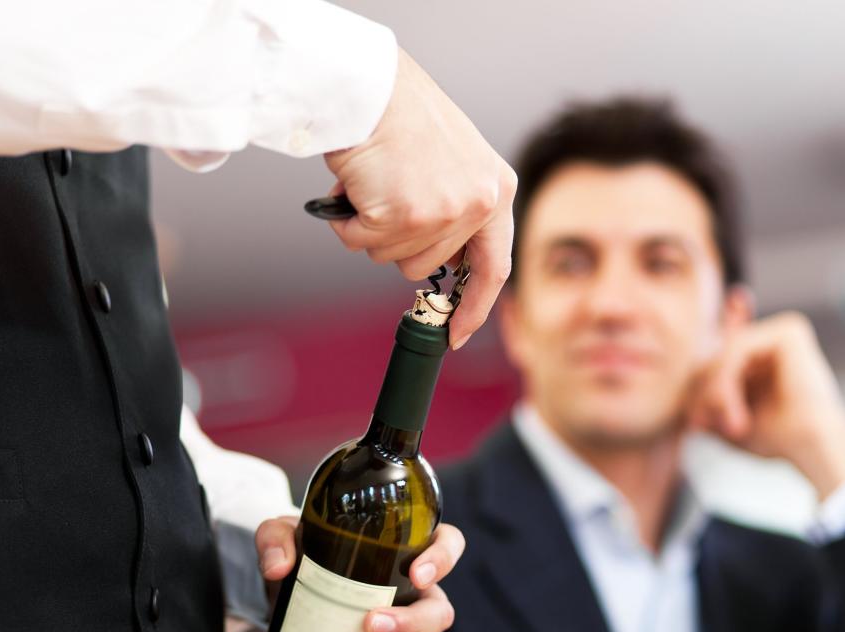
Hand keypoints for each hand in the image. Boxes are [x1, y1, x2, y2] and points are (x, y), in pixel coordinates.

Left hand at [256, 516, 463, 631]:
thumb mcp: (283, 538)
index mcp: (403, 553)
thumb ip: (276, 540)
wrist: (287, 603)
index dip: (443, 558)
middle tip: (371, 625)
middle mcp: (415, 593)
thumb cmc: (302, 560)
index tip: (417, 573)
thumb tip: (279, 569)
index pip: (448, 544)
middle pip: (439, 609)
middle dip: (410, 622)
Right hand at [323, 48, 516, 350]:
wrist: (370, 85)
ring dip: (370, 228)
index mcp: (497, 191)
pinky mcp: (403, 215)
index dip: (474, 306)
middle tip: (386, 199)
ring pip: (390, 258)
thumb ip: (459, 209)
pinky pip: (361, 242)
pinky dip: (347, 220)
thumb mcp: (456, 163)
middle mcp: (478, 204)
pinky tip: (355, 185)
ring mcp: (442, 212)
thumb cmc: (404, 117)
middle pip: (425, 266)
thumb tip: (441, 264)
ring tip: (373, 183)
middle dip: (395, 242)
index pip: (494, 267)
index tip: (456, 333)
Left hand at [686, 312, 844, 498]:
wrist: (812, 448)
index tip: (696, 405)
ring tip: (729, 427)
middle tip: (701, 426)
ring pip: (724, 351)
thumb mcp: (729, 419)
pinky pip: (737, 349)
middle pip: (718, 351)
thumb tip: (686, 414)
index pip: (722, 349)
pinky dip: (726, 383)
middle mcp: (778, 336)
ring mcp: (785, 330)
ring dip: (715, 392)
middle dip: (705, 391)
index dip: (706, 366)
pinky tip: (735, 412)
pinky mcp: (790, 331)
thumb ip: (706, 403)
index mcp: (769, 353)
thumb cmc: (778, 438)